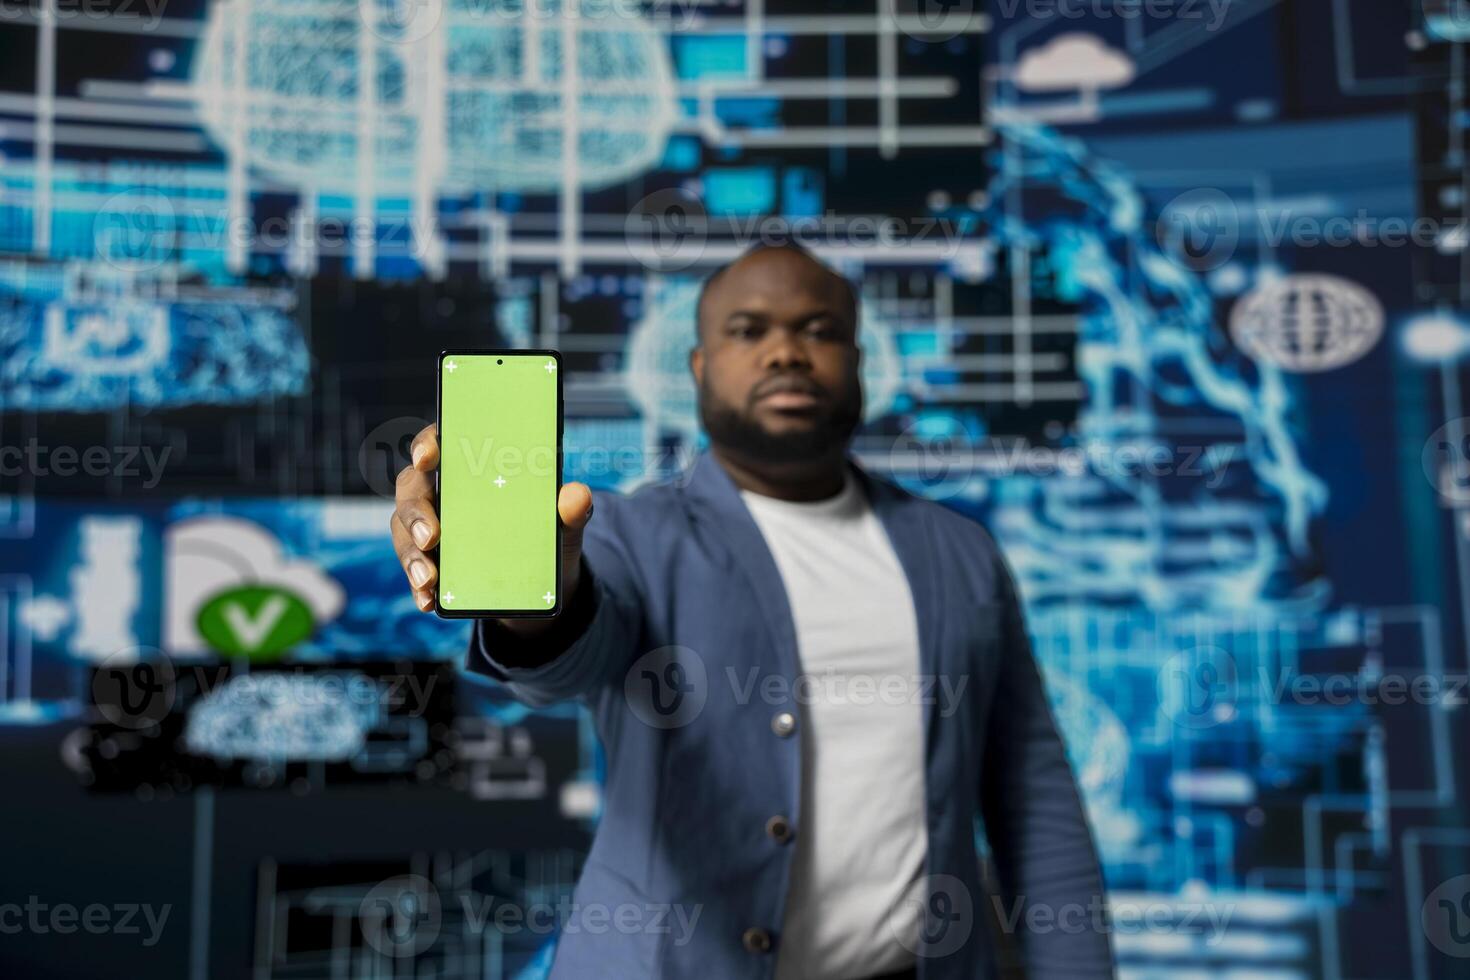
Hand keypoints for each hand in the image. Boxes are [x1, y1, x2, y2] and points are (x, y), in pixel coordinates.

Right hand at [391, 422, 594, 634]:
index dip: (428, 444)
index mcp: (471, 466)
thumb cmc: (543, 534)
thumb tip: (578, 495)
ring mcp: (429, 525)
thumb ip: (571, 509)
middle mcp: (441, 490)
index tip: (427, 457)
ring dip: (412, 556)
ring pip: (405, 531)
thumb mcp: (563, 525)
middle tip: (431, 536)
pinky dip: (418, 586)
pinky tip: (428, 600)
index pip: (441, 442)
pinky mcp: (427, 560)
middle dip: (416, 512)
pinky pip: (414, 569)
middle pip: (412, 488)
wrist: (538, 584)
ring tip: (429, 579)